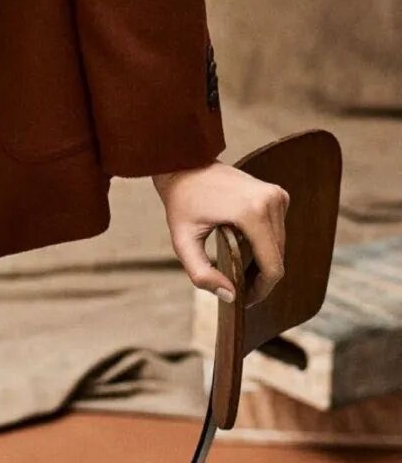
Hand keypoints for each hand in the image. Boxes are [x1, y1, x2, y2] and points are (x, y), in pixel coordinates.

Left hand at [151, 160, 288, 305]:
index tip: (245, 299)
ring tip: (238, 269)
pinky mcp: (277, 193)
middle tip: (238, 288)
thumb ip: (201, 274)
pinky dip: (264, 244)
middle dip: (261, 277)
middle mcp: (272, 200)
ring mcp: (277, 194)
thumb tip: (231, 297)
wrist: (184, 163)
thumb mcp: (183, 241)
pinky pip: (277, 231)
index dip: (262, 290)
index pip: (273, 266)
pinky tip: (242, 246)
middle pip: (278, 257)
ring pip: (280, 246)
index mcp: (253, 212)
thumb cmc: (181, 202)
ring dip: (263, 261)